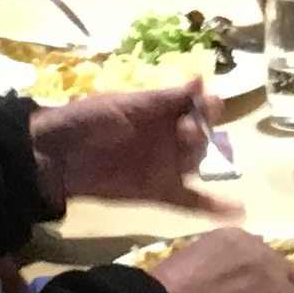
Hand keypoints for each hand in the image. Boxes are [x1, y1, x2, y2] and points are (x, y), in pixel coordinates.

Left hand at [32, 80, 234, 215]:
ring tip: (187, 149)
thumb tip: (202, 81)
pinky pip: (191, 200)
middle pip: (202, 136)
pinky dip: (213, 206)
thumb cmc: (88, 120)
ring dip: (200, 156)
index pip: (198, 106)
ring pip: (197, 162)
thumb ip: (165, 98)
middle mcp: (170, 138)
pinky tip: (237, 211)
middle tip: (186, 131)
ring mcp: (167, 166)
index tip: (206, 104)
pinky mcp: (160, 192)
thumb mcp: (127, 105)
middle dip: (201, 131)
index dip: (206, 106)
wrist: (56, 156)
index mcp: (163, 111)